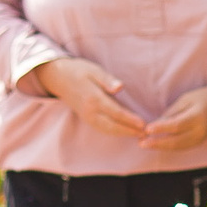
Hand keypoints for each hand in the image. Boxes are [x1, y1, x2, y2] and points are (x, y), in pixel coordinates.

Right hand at [22, 57, 145, 137]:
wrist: (59, 78)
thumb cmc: (80, 71)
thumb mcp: (94, 70)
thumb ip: (107, 80)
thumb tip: (120, 87)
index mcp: (93, 99)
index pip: (115, 112)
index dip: (130, 120)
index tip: (144, 124)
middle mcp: (90, 111)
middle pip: (112, 126)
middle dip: (129, 131)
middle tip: (146, 134)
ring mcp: (88, 117)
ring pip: (108, 130)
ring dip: (124, 134)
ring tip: (140, 135)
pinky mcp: (87, 119)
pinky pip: (103, 129)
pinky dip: (116, 132)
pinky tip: (126, 132)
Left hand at [138, 79, 206, 152]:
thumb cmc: (201, 99)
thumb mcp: (186, 99)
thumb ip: (172, 113)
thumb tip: (155, 125)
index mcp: (197, 116)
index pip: (177, 125)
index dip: (161, 128)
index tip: (147, 128)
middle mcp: (200, 131)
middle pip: (176, 141)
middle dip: (157, 143)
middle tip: (141, 142)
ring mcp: (199, 139)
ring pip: (177, 147)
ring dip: (160, 147)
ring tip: (144, 144)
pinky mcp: (197, 143)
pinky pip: (180, 147)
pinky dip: (167, 147)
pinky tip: (155, 145)